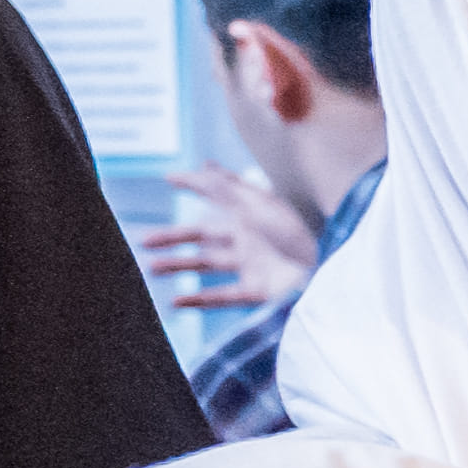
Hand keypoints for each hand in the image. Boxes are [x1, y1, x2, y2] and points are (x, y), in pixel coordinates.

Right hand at [133, 161, 319, 309]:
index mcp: (254, 212)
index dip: (195, 184)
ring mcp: (253, 264)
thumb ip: (228, 189)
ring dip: (179, 265)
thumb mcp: (259, 208)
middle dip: (174, 236)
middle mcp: (251, 237)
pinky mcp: (258, 291)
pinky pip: (222, 296)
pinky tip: (175, 301)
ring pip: (208, 263)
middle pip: (205, 234)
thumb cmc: (298, 239)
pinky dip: (198, 299)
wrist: (325, 279)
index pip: (218, 194)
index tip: (167, 177)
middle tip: (142, 240)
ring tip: (151, 267)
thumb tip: (202, 166)